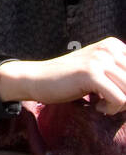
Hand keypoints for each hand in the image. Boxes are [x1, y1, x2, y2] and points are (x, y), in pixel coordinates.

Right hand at [0, 37, 125, 113]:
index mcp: (113, 45)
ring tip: (102, 104)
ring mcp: (99, 60)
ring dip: (119, 105)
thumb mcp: (98, 70)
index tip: (114, 93)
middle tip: (109, 102)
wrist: (37, 79)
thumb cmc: (69, 79)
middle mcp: (109, 49)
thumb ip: (120, 74)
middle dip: (125, 98)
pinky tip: (97, 106)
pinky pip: (119, 100)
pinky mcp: (90, 74)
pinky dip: (110, 109)